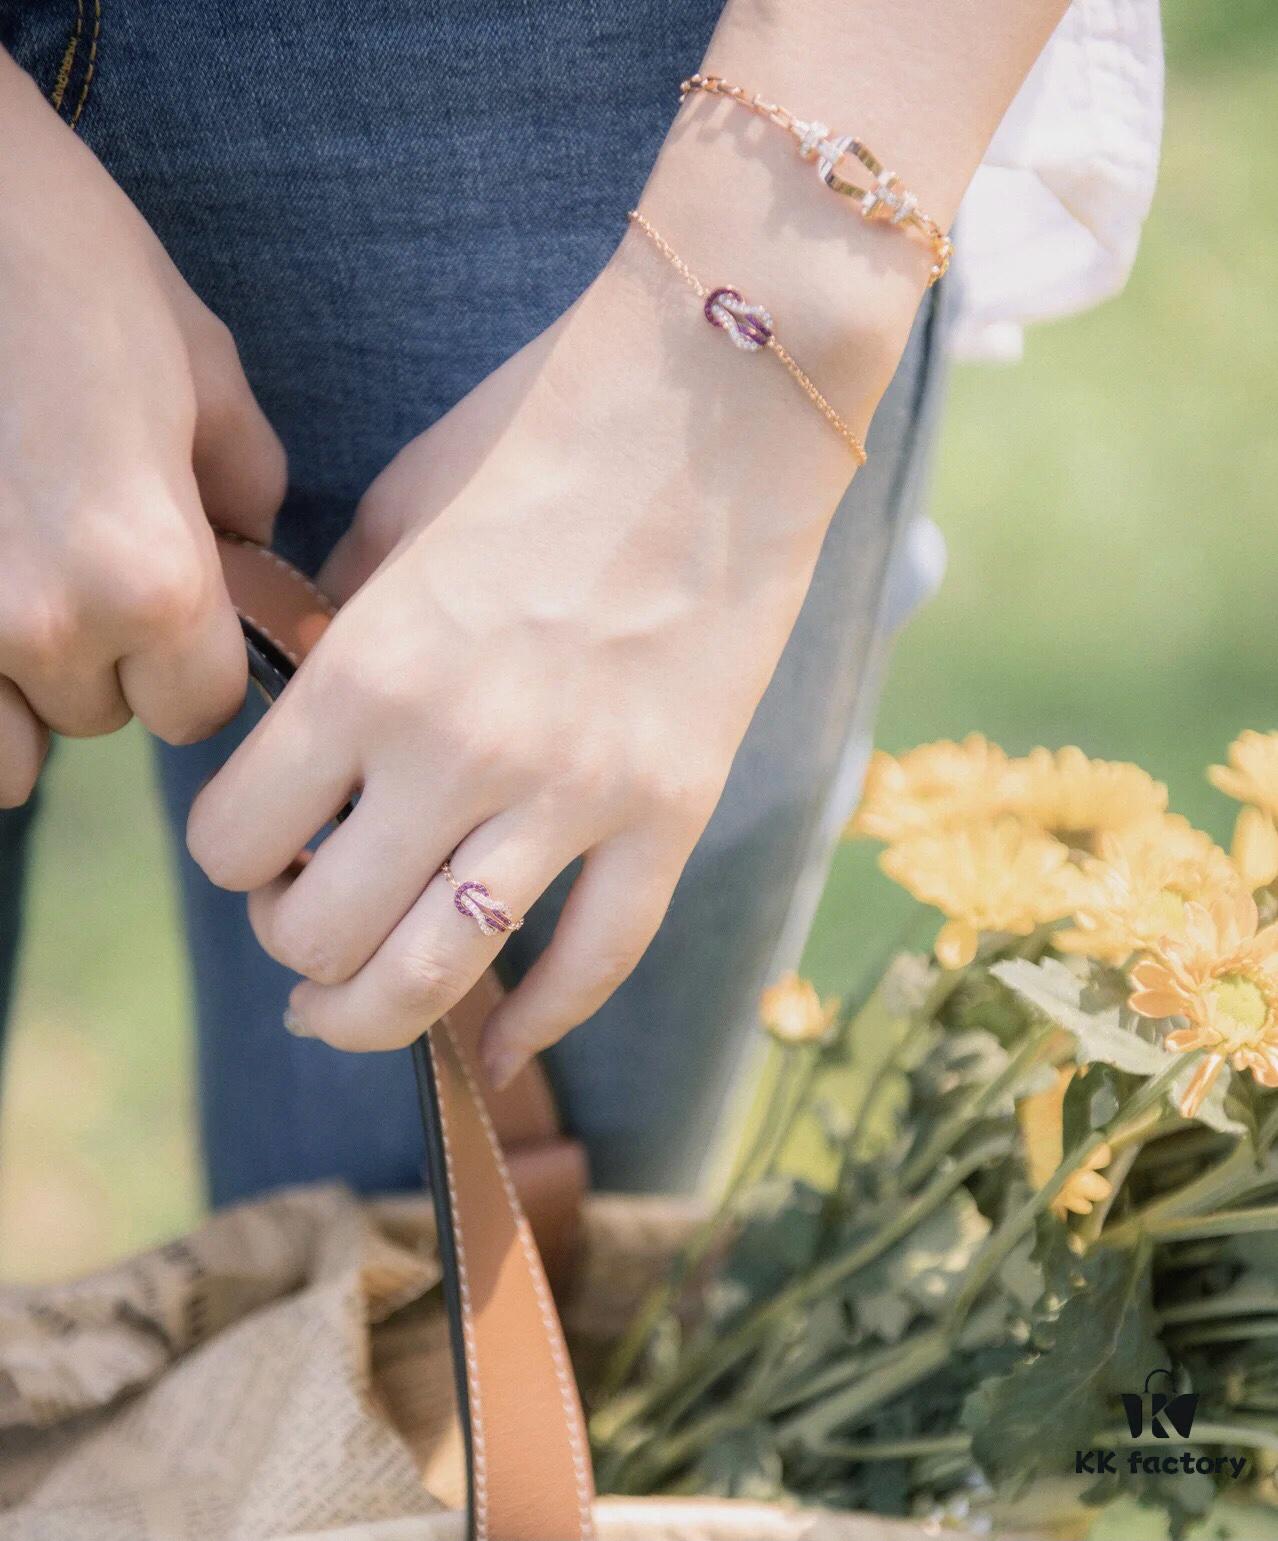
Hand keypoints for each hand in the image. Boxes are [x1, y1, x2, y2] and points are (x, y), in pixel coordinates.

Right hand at [0, 54, 284, 805]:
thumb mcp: (200, 368)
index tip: (178, 612)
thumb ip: (244, 492)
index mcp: (149, 579)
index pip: (200, 710)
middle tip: (79, 560)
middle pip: (101, 718)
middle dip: (106, 662)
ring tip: (16, 585)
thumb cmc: (60, 258)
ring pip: (4, 747)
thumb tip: (251, 562)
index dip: (197, 665)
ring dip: (18, 693)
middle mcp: (40, 629)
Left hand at [185, 214, 909, 1085]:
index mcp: (371, 670)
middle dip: (288, 942)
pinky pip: (599, 962)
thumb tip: (305, 712)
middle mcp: (461, 752)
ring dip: (371, 1017)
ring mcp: (577, 794)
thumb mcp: (397, 511)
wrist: (722, 404)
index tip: (255, 839)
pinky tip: (502, 1050)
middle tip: (301, 914)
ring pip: (439, 978)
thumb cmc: (548, 432)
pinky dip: (540, 1027)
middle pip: (320, 935)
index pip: (239, 838)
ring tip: (350, 1012)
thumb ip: (337, 628)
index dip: (230, 853)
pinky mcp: (672, 812)